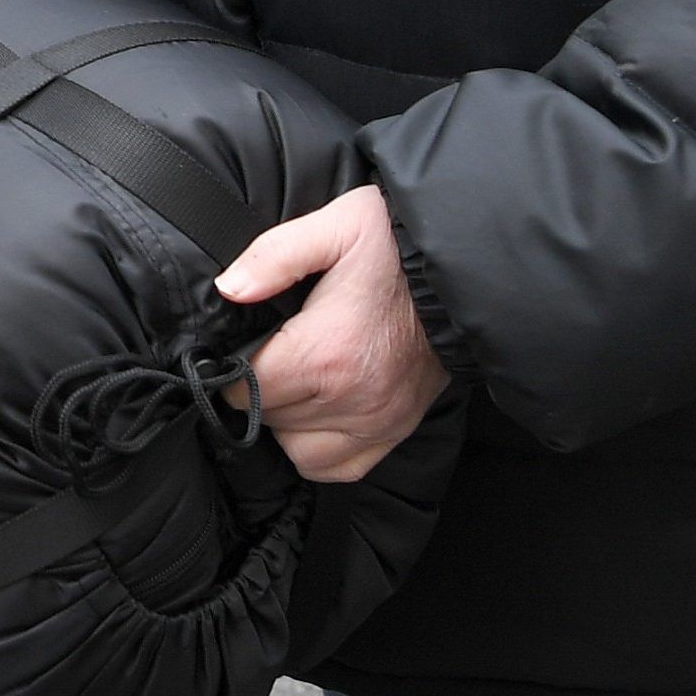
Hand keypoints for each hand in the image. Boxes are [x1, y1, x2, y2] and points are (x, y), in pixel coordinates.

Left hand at [217, 182, 446, 485]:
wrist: (466, 276)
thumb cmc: (398, 250)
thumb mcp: (337, 227)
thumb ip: (275, 256)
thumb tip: (230, 288)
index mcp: (327, 351)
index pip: (245, 387)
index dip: (229, 367)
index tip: (239, 346)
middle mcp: (351, 398)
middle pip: (267, 418)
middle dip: (257, 389)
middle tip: (269, 354)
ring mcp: (377, 421)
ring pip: (296, 450)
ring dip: (285, 422)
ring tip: (294, 382)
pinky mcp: (395, 431)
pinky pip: (338, 468)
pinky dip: (318, 448)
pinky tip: (318, 410)